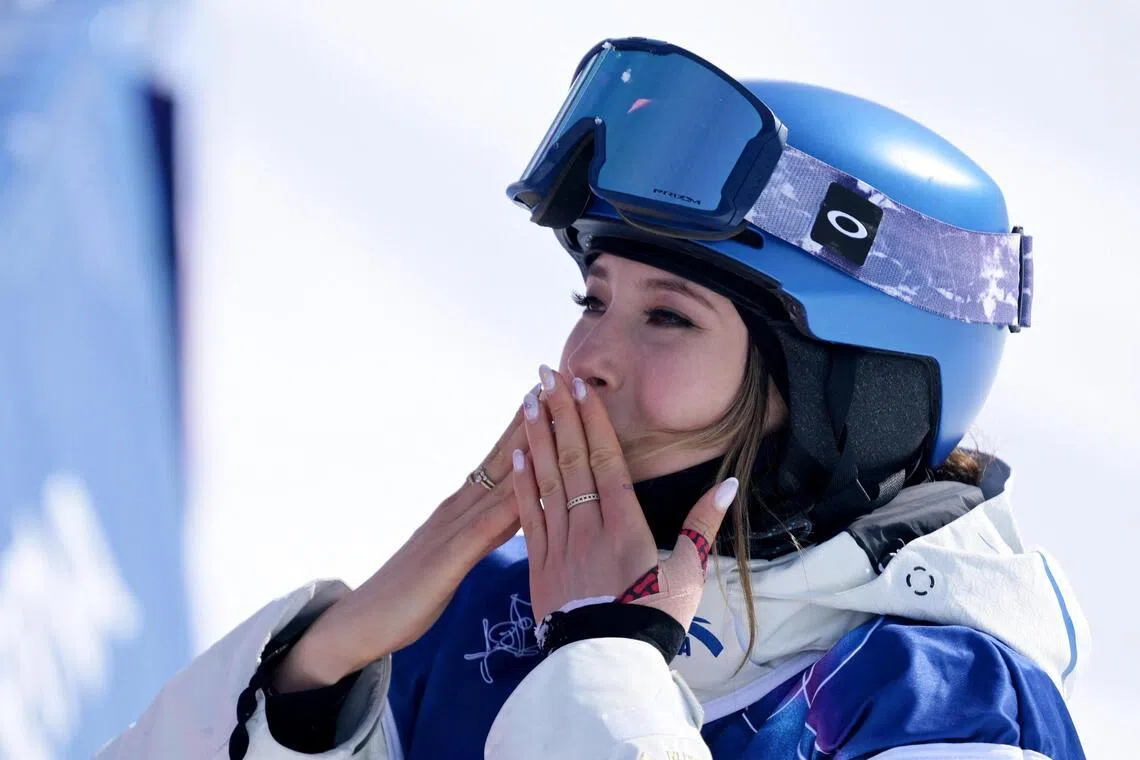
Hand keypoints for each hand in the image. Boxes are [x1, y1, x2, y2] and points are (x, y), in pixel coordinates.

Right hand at [273, 389, 535, 691]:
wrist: (362, 621)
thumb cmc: (410, 593)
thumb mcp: (455, 555)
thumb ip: (481, 531)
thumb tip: (514, 511)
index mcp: (462, 507)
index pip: (503, 457)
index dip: (529, 423)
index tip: (554, 391)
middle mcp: (458, 506)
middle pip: (504, 453)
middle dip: (532, 416)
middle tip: (556, 376)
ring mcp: (451, 526)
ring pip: (499, 478)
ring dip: (525, 442)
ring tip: (549, 406)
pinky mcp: (448, 556)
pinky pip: (486, 525)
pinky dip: (509, 501)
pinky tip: (529, 484)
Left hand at [512, 365, 737, 632]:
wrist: (609, 666)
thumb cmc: (655, 620)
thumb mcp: (689, 573)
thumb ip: (703, 524)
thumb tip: (729, 482)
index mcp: (626, 526)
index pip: (606, 460)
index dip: (593, 420)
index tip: (581, 387)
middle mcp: (589, 528)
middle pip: (572, 460)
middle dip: (560, 414)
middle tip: (546, 375)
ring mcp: (559, 545)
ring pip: (545, 481)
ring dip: (536, 438)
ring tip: (527, 401)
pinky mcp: (539, 566)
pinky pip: (527, 516)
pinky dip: (521, 483)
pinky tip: (515, 455)